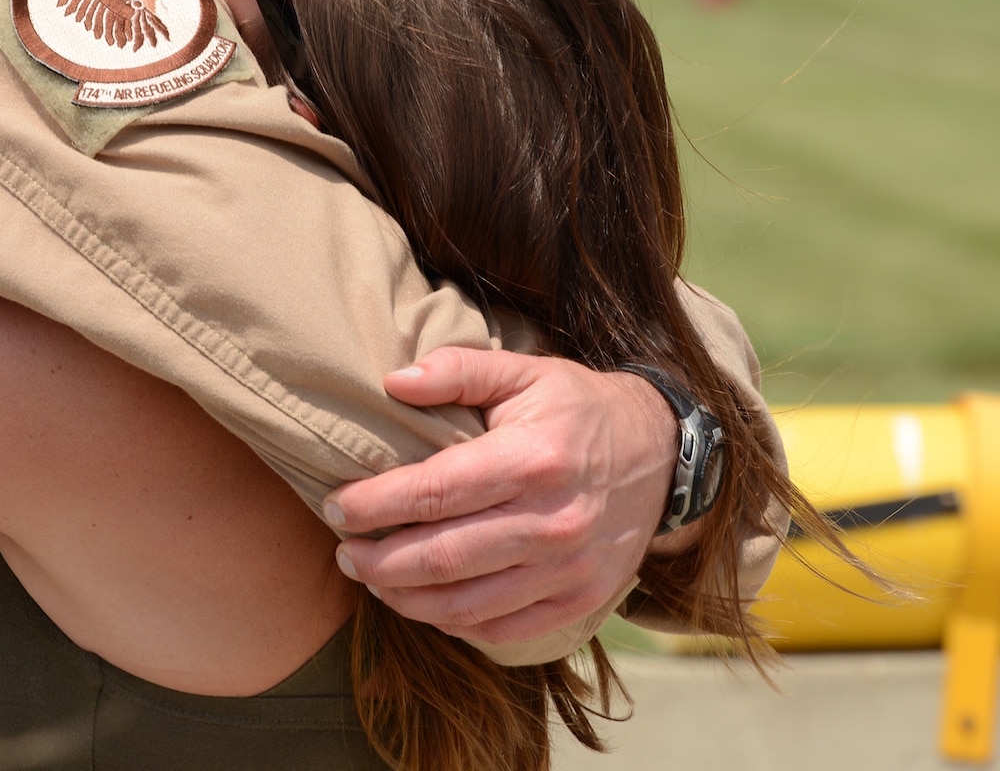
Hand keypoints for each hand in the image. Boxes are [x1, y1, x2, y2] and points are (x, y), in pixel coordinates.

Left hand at [324, 348, 683, 646]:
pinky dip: (452, 622)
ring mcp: (568, 570)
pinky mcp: (579, 601)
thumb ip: (458, 370)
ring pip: (465, 605)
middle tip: (344, 553)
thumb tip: (394, 381)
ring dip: (405, 599)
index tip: (337, 506)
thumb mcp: (525, 371)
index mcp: (532, 460)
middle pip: (442, 558)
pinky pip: (500, 629)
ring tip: (372, 580)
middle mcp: (552, 522)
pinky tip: (424, 602)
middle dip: (378, 562)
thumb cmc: (578, 408)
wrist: (662, 453)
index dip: (376, 504)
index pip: (435, 491)